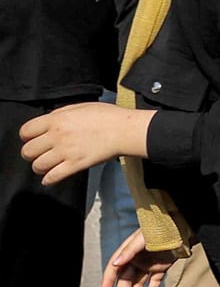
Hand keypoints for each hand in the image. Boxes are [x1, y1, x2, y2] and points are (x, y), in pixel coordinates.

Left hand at [20, 101, 152, 184]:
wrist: (126, 130)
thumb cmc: (108, 116)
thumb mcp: (80, 106)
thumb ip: (61, 114)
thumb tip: (50, 121)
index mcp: (56, 119)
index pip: (26, 131)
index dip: (26, 137)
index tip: (30, 140)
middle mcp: (57, 136)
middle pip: (28, 151)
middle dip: (30, 154)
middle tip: (37, 155)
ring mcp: (66, 151)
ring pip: (38, 165)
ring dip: (39, 168)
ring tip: (45, 167)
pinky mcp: (76, 164)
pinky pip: (54, 176)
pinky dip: (48, 180)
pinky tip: (50, 179)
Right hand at [101, 227, 179, 286]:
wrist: (182, 226)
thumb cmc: (161, 228)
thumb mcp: (142, 238)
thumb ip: (129, 251)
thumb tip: (115, 263)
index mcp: (128, 251)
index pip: (114, 268)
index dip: (108, 280)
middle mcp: (136, 259)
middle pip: (126, 279)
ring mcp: (149, 264)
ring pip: (139, 283)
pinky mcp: (162, 267)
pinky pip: (155, 281)